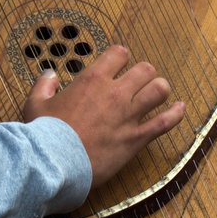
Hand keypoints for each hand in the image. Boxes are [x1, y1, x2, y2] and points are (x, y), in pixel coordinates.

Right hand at [23, 45, 185, 188]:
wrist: (54, 163)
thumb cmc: (44, 134)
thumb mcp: (35, 104)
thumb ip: (44, 85)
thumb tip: (50, 75)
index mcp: (92, 80)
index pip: (118, 54)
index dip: (121, 56)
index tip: (119, 64)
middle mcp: (115, 92)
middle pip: (145, 69)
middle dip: (143, 73)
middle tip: (137, 82)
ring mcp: (128, 115)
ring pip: (159, 90)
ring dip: (159, 89)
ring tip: (156, 93)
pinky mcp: (136, 138)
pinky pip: (164, 122)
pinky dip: (176, 114)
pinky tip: (180, 108)